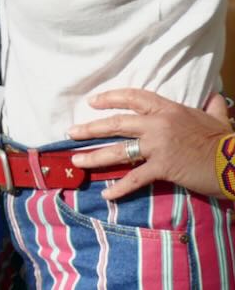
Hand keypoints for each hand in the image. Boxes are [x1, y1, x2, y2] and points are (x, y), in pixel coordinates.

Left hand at [67, 88, 231, 199]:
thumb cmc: (227, 140)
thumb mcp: (217, 118)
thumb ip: (211, 106)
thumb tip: (214, 96)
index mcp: (168, 108)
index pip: (133, 97)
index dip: (110, 98)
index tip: (92, 102)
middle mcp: (158, 124)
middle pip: (116, 123)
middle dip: (90, 128)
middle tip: (71, 132)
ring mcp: (158, 146)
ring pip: (119, 150)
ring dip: (95, 156)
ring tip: (76, 160)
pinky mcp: (163, 167)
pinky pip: (135, 178)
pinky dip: (120, 188)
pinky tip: (107, 194)